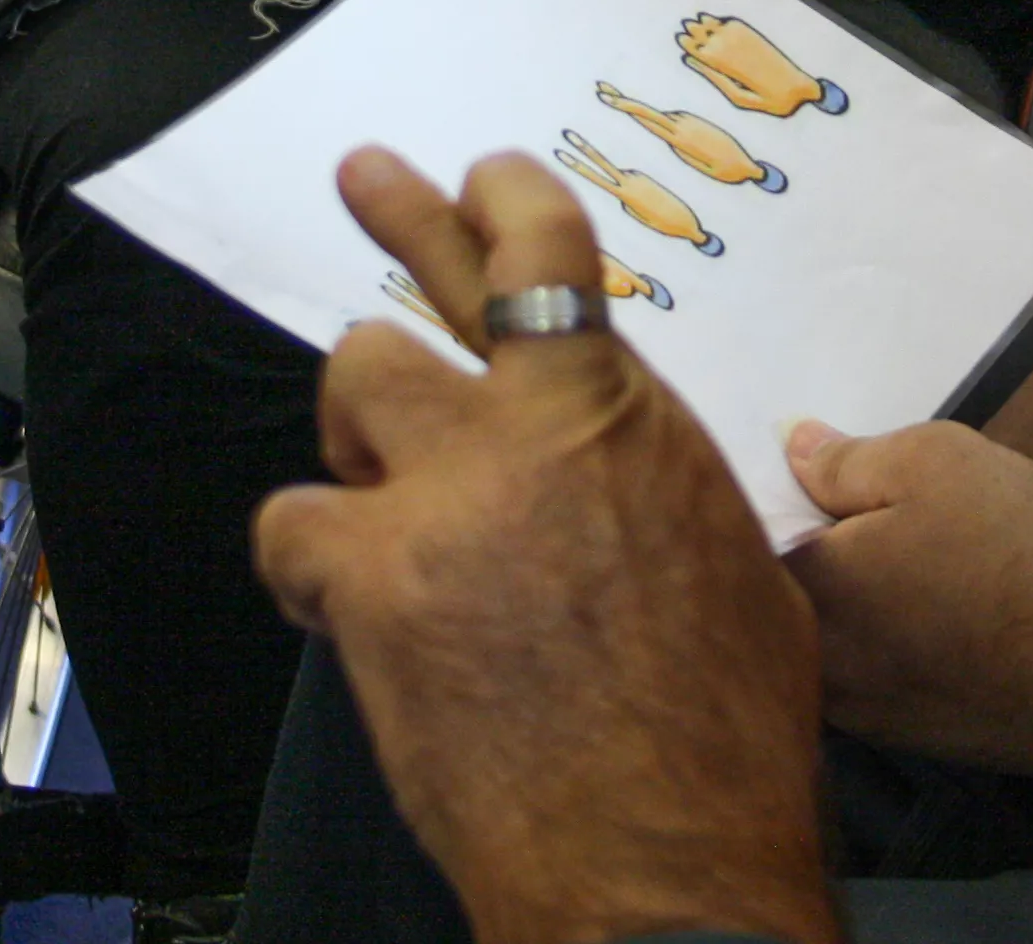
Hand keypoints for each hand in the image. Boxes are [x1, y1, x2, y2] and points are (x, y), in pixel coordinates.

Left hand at [256, 150, 840, 943]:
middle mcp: (531, 431)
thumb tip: (626, 489)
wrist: (665, 858)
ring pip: (354, 388)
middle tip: (365, 178)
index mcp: (626, 417)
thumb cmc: (723, 739)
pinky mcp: (370, 582)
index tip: (473, 175)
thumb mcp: (740, 572)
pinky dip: (309, 562)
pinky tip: (337, 603)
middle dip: (398, 259)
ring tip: (377, 493)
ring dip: (360, 436)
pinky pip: (292, 525)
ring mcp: (441, 499)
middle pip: (418, 304)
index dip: (500, 200)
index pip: (548, 255)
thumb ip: (656, 492)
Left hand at [786, 419, 1032, 780]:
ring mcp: (862, 714)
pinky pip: (874, 683)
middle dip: (813, 559)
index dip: (781, 501)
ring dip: (853, 612)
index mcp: (806, 588)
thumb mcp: (932, 461)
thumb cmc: (1016, 551)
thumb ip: (846, 459)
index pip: (752, 537)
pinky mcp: (912, 740)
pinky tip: (942, 626)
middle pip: (786, 600)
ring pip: (829, 646)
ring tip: (911, 574)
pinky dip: (891, 653)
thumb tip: (790, 447)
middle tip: (867, 524)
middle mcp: (816, 663)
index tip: (815, 483)